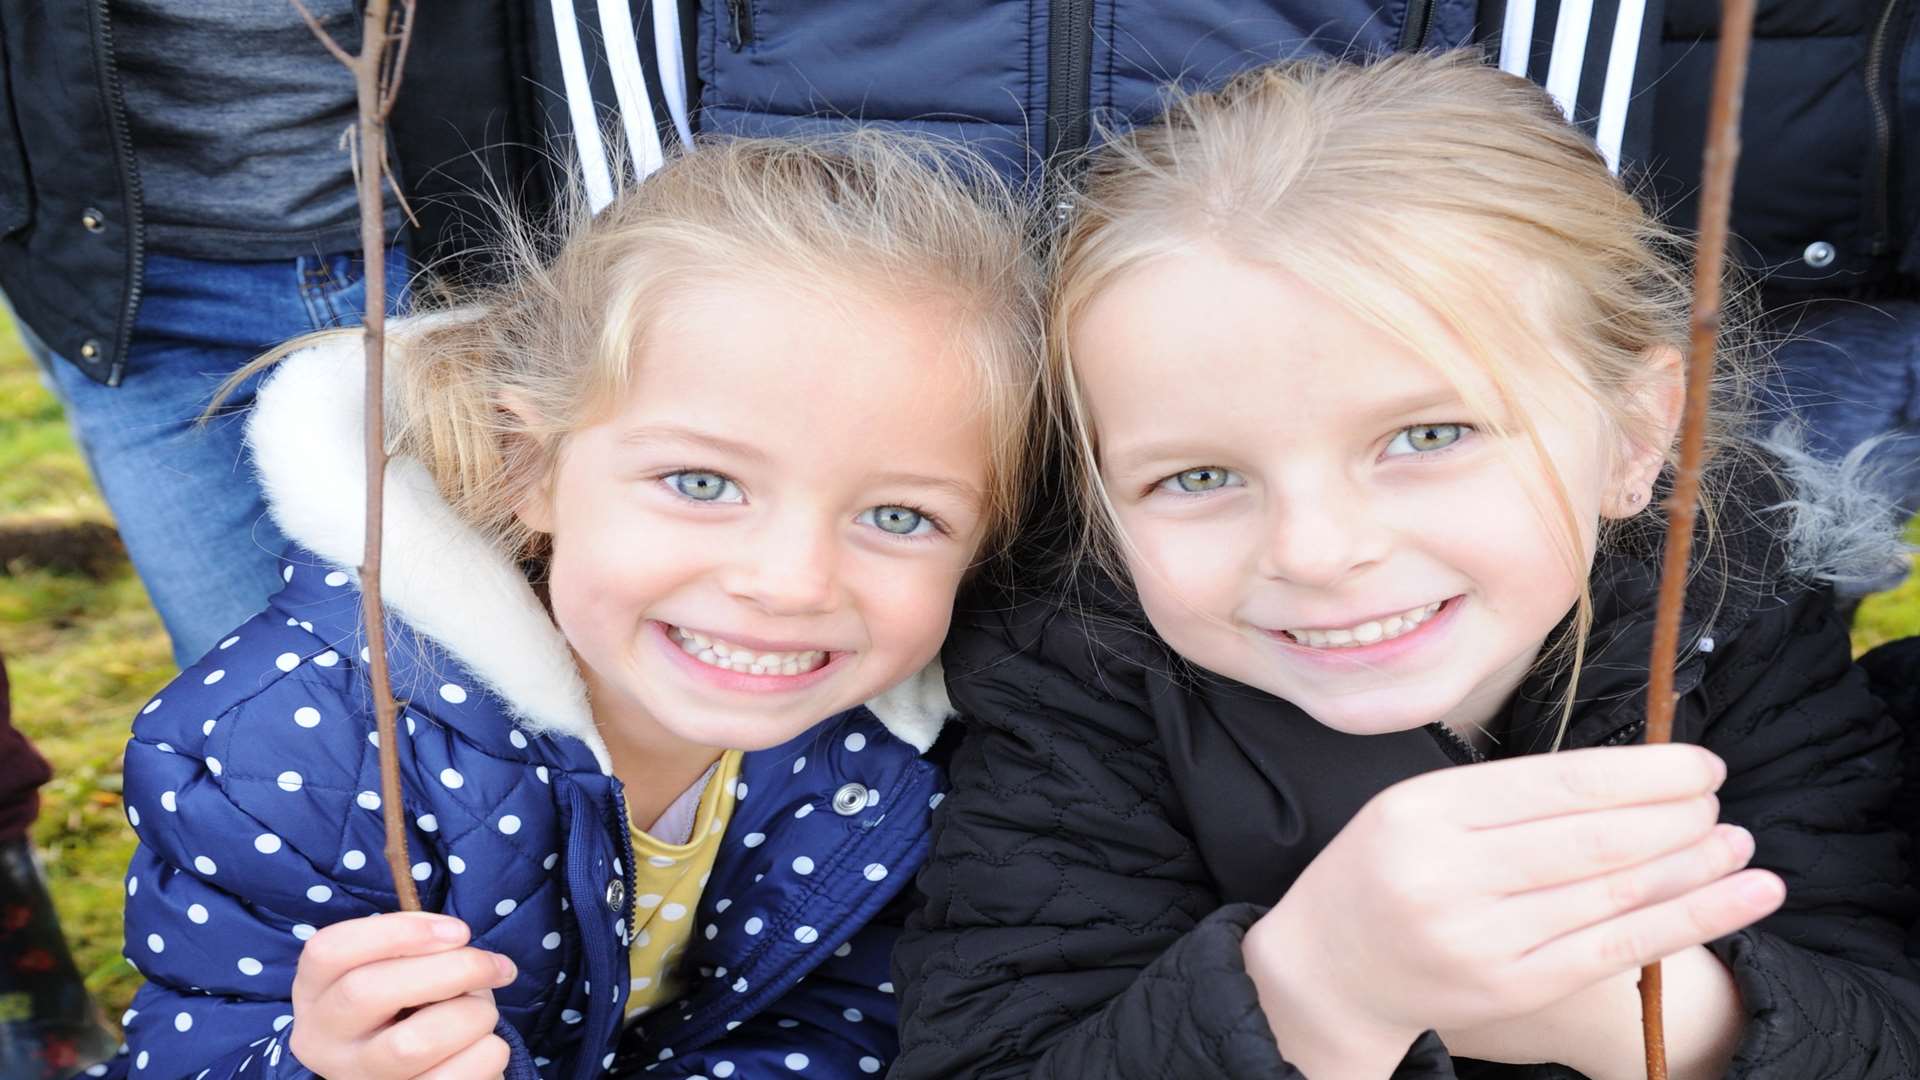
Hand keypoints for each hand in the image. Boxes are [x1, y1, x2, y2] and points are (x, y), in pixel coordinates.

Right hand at [290, 911, 517, 1078]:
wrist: (418, 1071)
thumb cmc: (415, 1005)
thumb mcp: (403, 970)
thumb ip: (421, 953)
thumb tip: (459, 947)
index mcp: (316, 991)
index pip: (328, 950)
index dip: (399, 931)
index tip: (460, 931)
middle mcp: (322, 1040)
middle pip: (365, 991)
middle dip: (450, 969)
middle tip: (497, 967)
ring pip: (411, 1044)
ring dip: (472, 1016)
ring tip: (484, 1014)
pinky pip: (451, 1079)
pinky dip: (487, 1053)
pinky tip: (483, 1047)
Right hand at [1242, 745, 1781, 1077]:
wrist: (1324, 969)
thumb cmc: (1382, 872)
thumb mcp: (1417, 808)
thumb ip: (1504, 796)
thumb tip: (1628, 780)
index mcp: (1425, 810)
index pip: (1555, 784)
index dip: (1641, 774)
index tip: (1701, 764)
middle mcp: (1448, 873)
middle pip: (1590, 839)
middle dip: (1673, 818)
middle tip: (1719, 802)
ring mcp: (1478, 937)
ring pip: (1610, 895)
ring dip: (1692, 867)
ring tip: (1740, 846)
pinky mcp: (1507, 987)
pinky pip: (1613, 949)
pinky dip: (1686, 921)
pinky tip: (1739, 898)